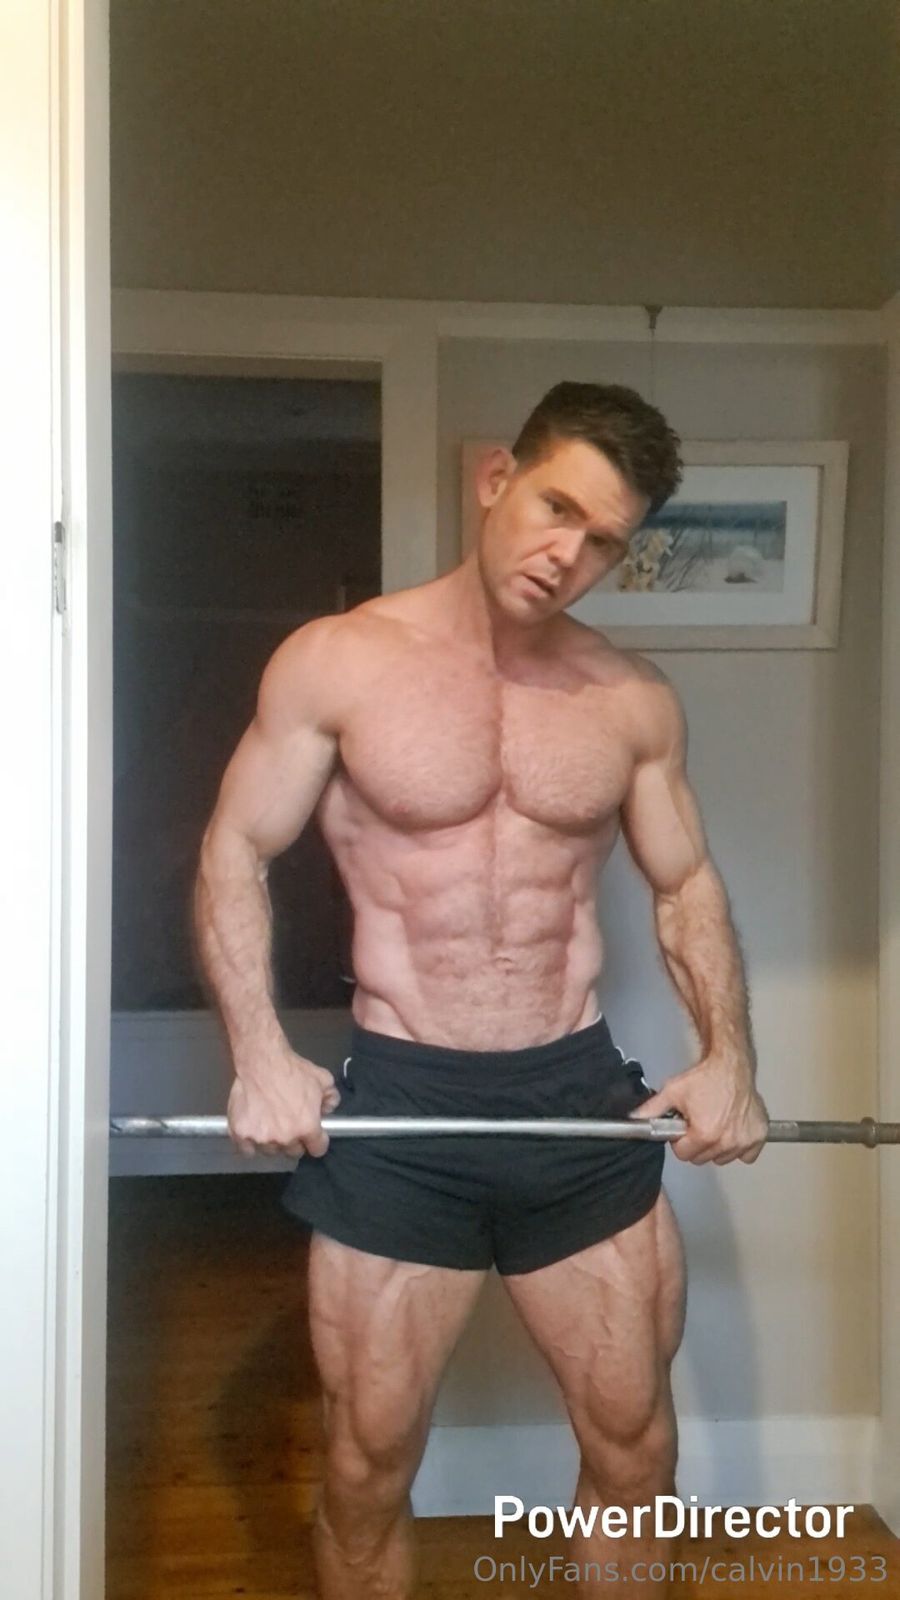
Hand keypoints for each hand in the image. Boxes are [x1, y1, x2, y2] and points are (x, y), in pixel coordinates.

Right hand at [227, 1044, 340, 1158]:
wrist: (261, 1060)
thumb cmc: (291, 1069)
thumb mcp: (322, 1079)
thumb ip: (331, 1097)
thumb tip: (328, 1110)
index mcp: (307, 1127)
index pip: (317, 1149)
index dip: (317, 1141)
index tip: (313, 1135)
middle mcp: (285, 1137)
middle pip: (293, 1152)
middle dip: (294, 1140)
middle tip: (289, 1123)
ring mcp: (262, 1138)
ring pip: (271, 1151)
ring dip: (272, 1141)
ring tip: (269, 1123)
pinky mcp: (241, 1134)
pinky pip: (248, 1150)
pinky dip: (250, 1144)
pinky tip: (254, 1130)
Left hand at [632, 1055, 768, 1164]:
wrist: (731, 1064)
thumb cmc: (705, 1077)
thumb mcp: (673, 1091)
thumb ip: (652, 1109)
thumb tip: (633, 1119)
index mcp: (704, 1134)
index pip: (684, 1155)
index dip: (680, 1141)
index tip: (684, 1128)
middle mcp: (726, 1142)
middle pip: (703, 1158)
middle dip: (697, 1144)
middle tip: (699, 1123)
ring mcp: (744, 1141)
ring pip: (723, 1158)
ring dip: (717, 1146)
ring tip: (715, 1123)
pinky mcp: (758, 1137)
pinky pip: (746, 1156)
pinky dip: (740, 1147)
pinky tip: (732, 1130)